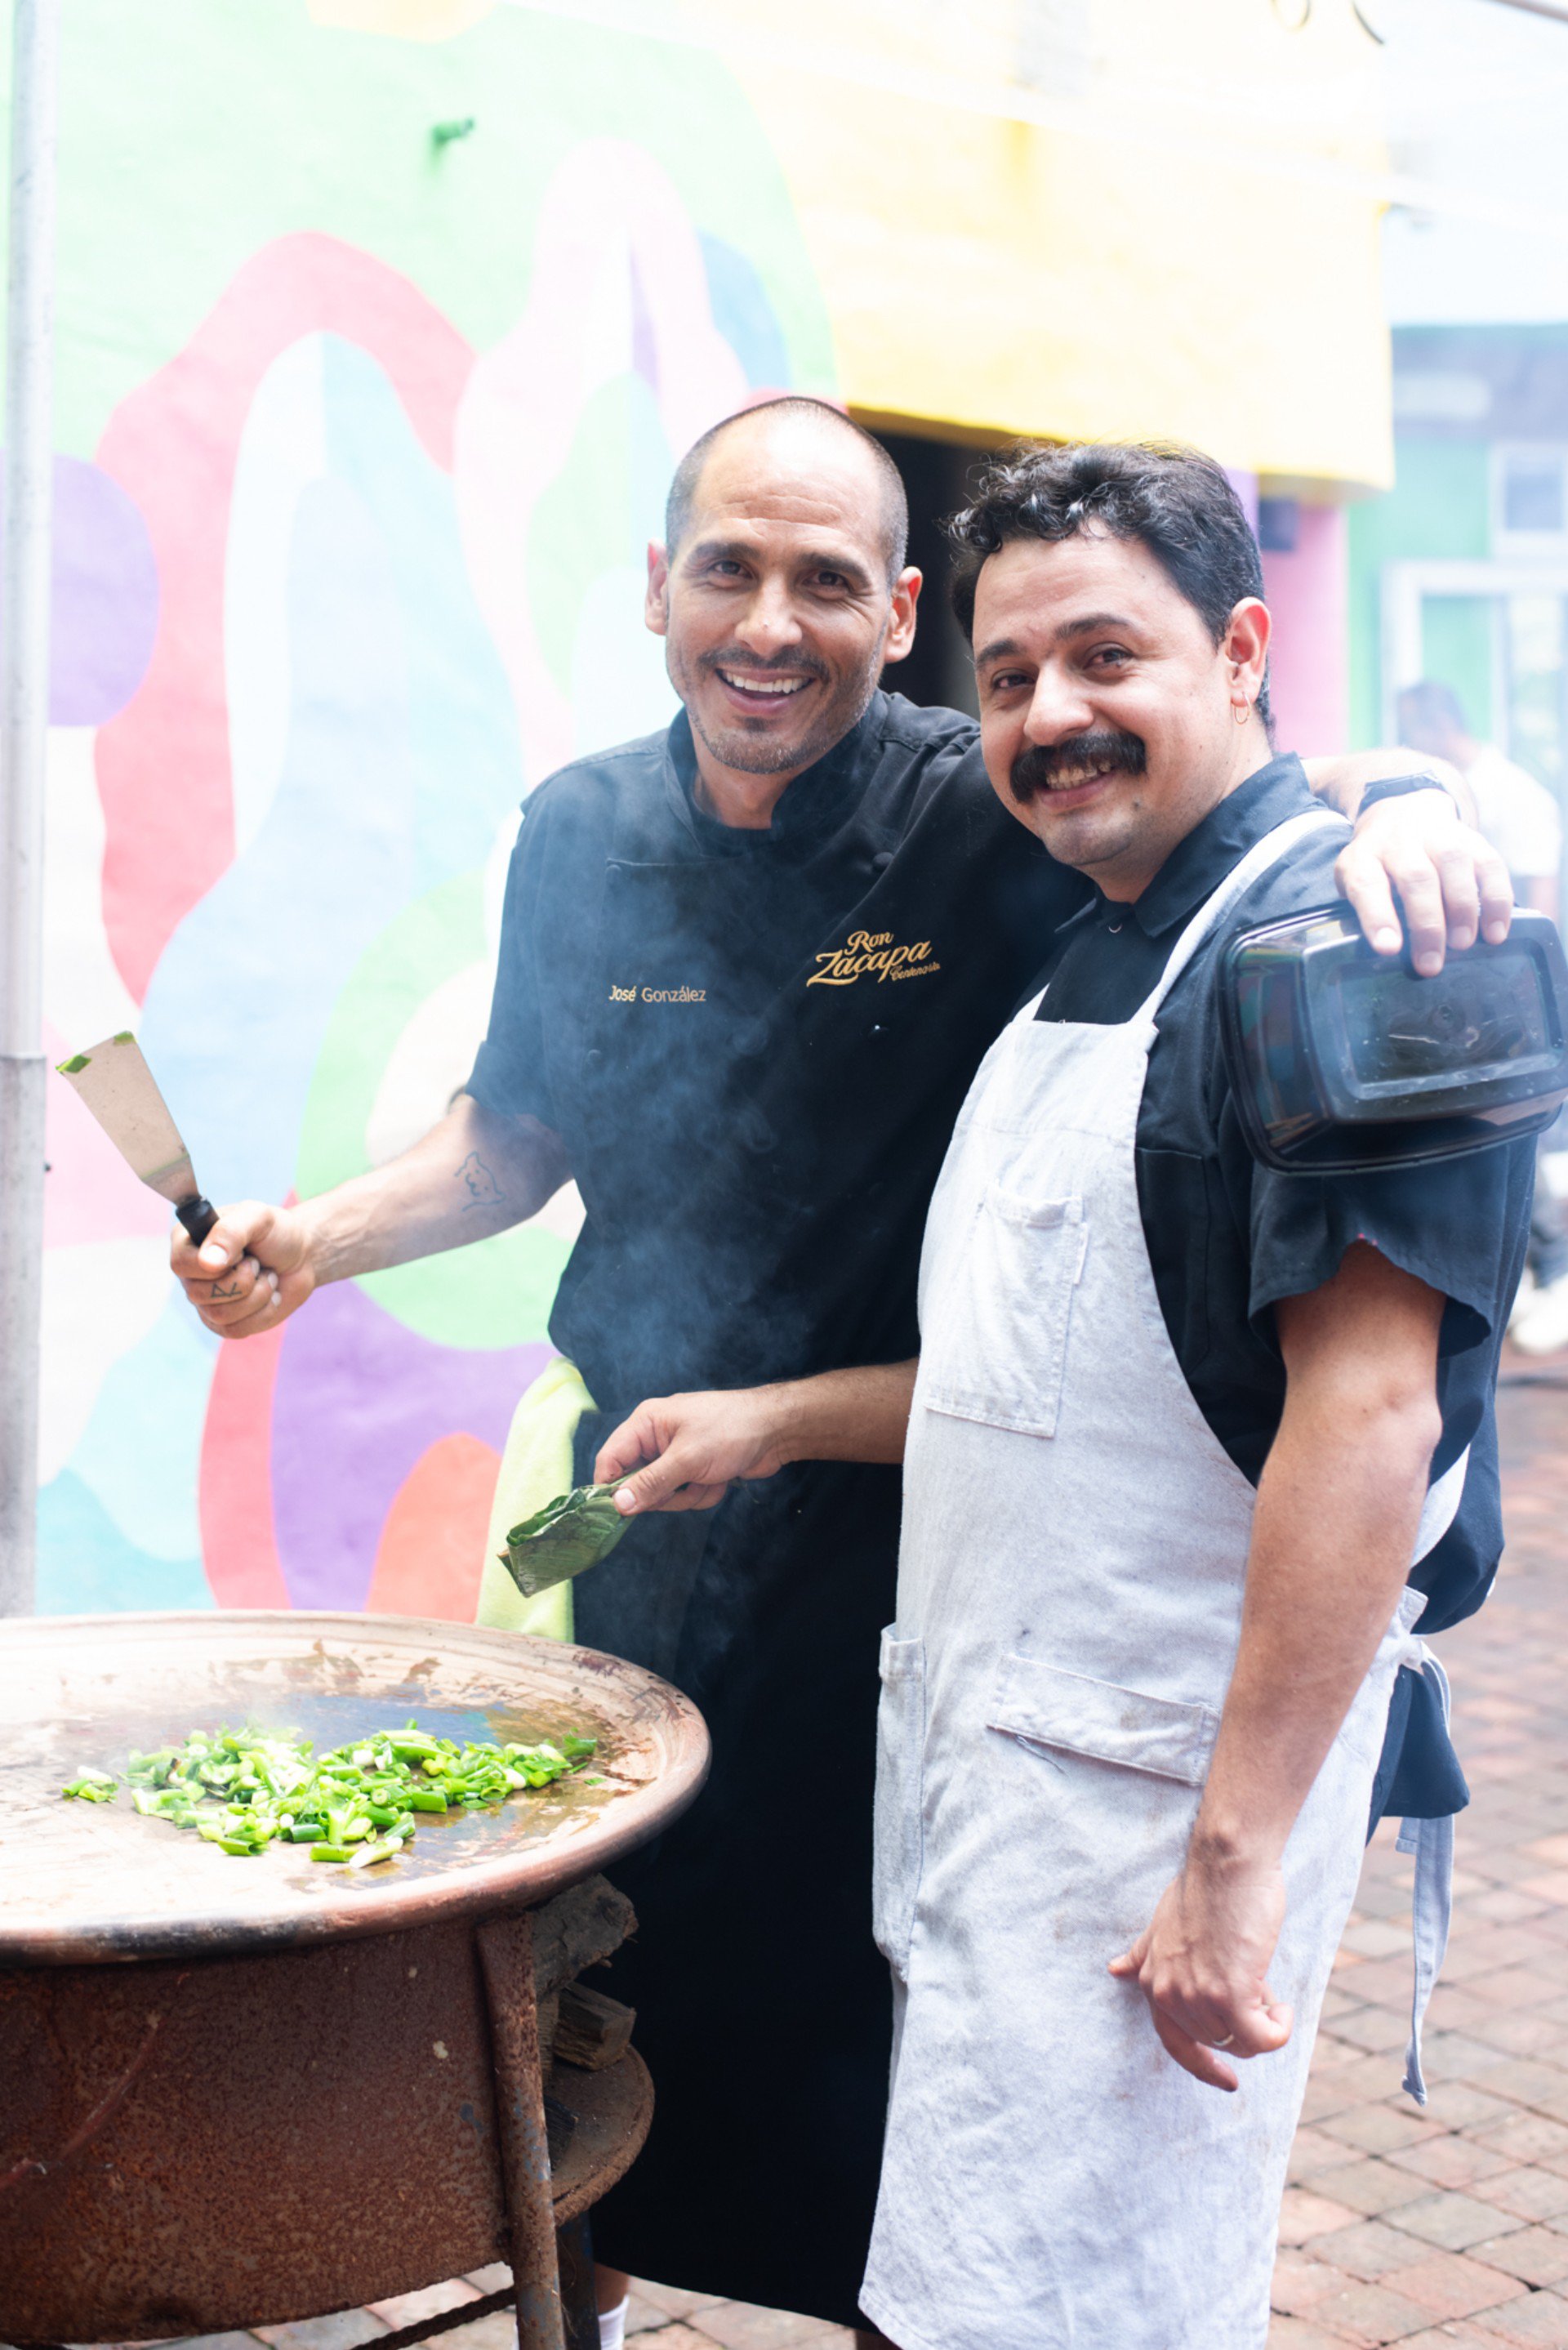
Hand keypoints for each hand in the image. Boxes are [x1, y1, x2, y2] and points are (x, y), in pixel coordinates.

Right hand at [171, 1200, 315, 1338]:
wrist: (302, 1258)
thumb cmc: (277, 1232)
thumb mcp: (258, 1217)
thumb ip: (230, 1231)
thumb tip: (207, 1262)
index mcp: (188, 1242)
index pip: (180, 1264)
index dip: (215, 1265)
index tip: (242, 1253)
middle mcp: (191, 1274)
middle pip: (199, 1294)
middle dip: (242, 1280)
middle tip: (257, 1263)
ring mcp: (205, 1301)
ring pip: (220, 1315)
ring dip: (257, 1295)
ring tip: (266, 1277)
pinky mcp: (224, 1323)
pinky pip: (235, 1330)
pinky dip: (263, 1312)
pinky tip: (270, 1295)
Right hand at [594, 1387, 795, 1514]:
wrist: (777, 1430)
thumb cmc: (731, 1431)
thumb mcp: (687, 1459)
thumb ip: (651, 1483)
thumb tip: (617, 1505)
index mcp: (646, 1424)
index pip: (610, 1459)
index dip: (611, 1487)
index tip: (619, 1511)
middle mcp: (656, 1439)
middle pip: (637, 1482)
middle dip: (665, 1493)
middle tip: (685, 1485)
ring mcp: (677, 1456)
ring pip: (664, 1494)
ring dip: (689, 1495)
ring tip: (710, 1478)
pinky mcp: (695, 1470)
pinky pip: (686, 1495)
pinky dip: (704, 1493)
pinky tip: (722, 1479)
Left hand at [1108, 1847, 1292, 2091]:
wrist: (1226, 1862)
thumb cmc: (1203, 1888)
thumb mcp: (1162, 1924)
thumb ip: (1143, 1954)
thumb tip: (1114, 1970)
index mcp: (1153, 1982)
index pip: (1176, 2045)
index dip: (1203, 2067)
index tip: (1228, 2081)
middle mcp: (1170, 1996)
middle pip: (1220, 2042)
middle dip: (1244, 2019)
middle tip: (1255, 1981)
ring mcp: (1199, 1998)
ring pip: (1244, 2042)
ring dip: (1263, 2018)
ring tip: (1262, 1976)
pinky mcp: (1231, 1995)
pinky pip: (1263, 2040)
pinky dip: (1279, 2030)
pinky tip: (1283, 2008)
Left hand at [1336, 790, 1512, 976]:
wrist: (1402, 812)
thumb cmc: (1377, 863)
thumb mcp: (1355, 881)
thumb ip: (1365, 911)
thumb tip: (1387, 954)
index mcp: (1364, 857)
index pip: (1367, 884)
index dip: (1378, 917)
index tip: (1389, 949)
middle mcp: (1401, 842)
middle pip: (1416, 878)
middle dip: (1427, 924)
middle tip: (1432, 964)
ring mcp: (1438, 836)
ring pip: (1454, 865)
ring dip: (1462, 909)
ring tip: (1462, 944)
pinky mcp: (1473, 839)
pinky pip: (1490, 865)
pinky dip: (1496, 900)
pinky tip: (1496, 930)